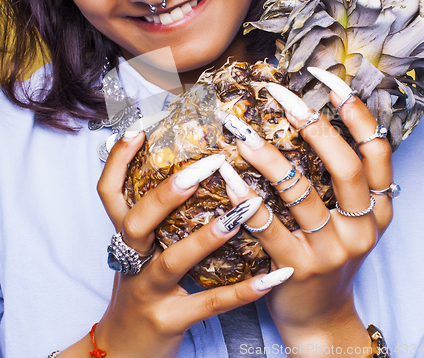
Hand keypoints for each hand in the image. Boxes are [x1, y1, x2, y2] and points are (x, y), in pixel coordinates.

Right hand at [62, 134, 292, 357]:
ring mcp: (148, 293)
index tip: (138, 130)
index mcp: (124, 238)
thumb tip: (183, 176)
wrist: (121, 354)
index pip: (108, 193)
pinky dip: (243, 290)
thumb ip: (155, 220)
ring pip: (173, 259)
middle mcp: (131, 261)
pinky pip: (210, 304)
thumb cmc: (140, 291)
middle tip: (208, 165)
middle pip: (138, 220)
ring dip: (207, 235)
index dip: (117, 161)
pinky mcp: (171, 321)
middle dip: (169, 192)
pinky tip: (274, 275)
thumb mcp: (139, 253)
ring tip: (241, 213)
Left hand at [218, 71, 392, 353]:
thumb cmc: (327, 257)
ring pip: (300, 191)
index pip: (377, 150)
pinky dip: (244, 196)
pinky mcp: (297, 268)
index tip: (327, 80)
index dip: (355, 112)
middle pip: (343, 165)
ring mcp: (332, 250)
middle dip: (310, 124)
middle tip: (278, 95)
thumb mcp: (347, 221)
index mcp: (377, 208)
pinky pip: (267, 225)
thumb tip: (311, 121)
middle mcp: (362, 227)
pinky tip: (224, 174)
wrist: (319, 317)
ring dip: (267, 155)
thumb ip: (339, 182)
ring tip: (239, 129)